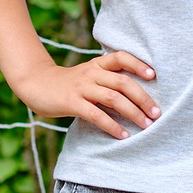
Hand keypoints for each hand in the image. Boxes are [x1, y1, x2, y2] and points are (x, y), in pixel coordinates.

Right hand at [15, 50, 159, 139]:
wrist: (36, 84)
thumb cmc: (68, 84)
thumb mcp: (88, 76)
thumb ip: (107, 81)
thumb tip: (136, 96)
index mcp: (97, 64)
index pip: (121, 57)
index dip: (138, 64)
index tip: (153, 75)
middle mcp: (91, 73)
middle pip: (123, 82)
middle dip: (143, 98)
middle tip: (157, 113)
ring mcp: (82, 87)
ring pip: (114, 98)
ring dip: (133, 113)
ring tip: (146, 125)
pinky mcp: (72, 102)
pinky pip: (96, 115)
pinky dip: (112, 126)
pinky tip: (122, 135)